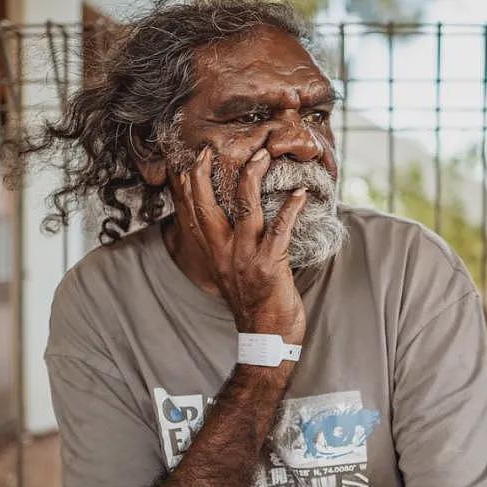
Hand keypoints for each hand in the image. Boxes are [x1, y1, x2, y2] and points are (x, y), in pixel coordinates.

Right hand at [176, 146, 307, 345]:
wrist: (266, 337)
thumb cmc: (255, 304)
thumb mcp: (232, 274)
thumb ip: (230, 249)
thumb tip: (235, 227)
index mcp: (213, 253)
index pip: (192, 214)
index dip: (186, 186)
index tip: (187, 160)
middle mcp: (224, 252)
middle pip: (206, 205)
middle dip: (205, 174)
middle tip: (209, 148)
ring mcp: (245, 257)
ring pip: (244, 208)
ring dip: (253, 178)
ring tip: (263, 156)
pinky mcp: (270, 265)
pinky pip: (280, 230)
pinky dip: (290, 209)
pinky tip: (300, 193)